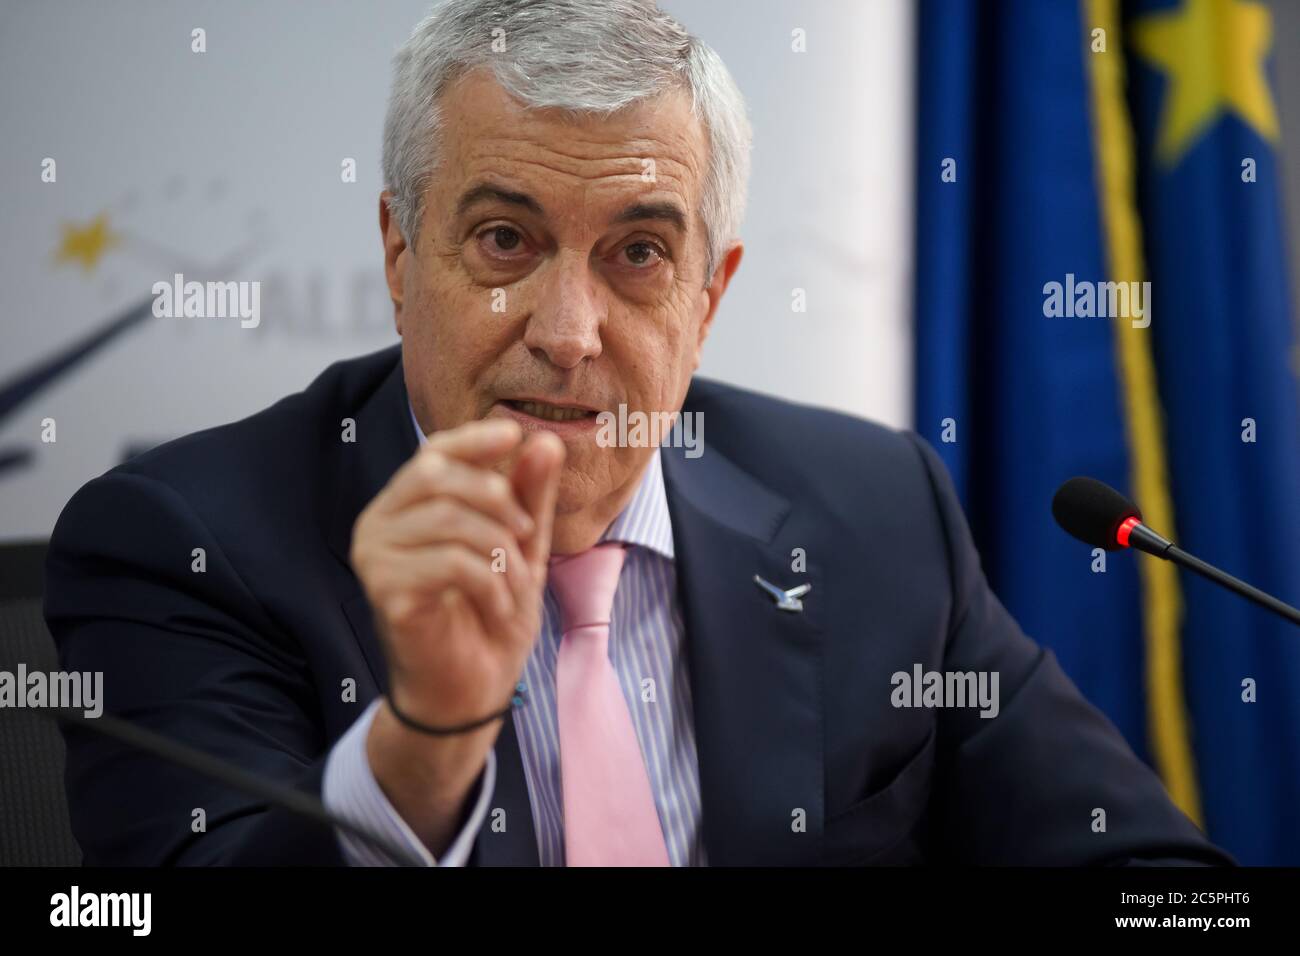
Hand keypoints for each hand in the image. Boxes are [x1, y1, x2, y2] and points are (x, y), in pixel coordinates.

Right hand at [348, 417, 563, 853]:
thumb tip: (543, 440)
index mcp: (407, 506)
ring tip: (515, 586)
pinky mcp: (385, 592)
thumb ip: (528, 496)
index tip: (513, 435)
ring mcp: (375, 558)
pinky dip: (490, 583)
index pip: (433, 452)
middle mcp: (378, 524)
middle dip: (497, 499)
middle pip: (437, 476)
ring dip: (500, 551)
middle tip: (525, 537)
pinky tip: (497, 606)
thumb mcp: (522, 547)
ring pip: (450, 519)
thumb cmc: (489, 616)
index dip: (472, 440)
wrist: (471, 690)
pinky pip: (450, 563)